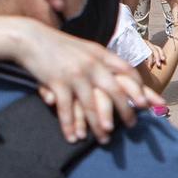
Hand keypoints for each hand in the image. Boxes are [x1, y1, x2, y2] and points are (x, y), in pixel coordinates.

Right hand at [12, 23, 162, 141]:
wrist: (30, 37)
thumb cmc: (60, 46)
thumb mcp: (86, 49)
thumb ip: (102, 61)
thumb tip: (120, 74)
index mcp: (101, 55)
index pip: (128, 72)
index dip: (139, 88)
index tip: (147, 103)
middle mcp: (92, 64)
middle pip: (115, 91)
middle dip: (126, 111)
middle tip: (132, 126)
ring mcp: (75, 74)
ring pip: (91, 105)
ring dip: (99, 125)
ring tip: (106, 139)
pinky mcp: (57, 82)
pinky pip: (66, 109)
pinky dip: (69, 125)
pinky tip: (73, 138)